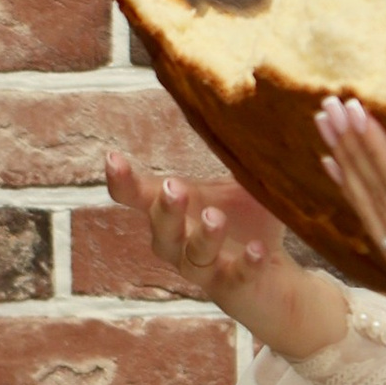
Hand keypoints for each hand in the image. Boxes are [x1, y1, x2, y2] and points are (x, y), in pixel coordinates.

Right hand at [105, 148, 346, 362]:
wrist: (273, 278)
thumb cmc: (245, 223)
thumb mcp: (238, 182)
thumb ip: (233, 151)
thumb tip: (248, 97)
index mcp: (172, 212)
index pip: (136, 197)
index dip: (121, 181)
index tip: (112, 158)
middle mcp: (178, 244)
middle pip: (160, 232)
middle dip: (164, 210)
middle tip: (173, 187)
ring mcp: (204, 269)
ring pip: (192, 257)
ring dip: (202, 237)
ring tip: (215, 217)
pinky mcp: (233, 287)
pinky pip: (235, 278)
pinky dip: (246, 263)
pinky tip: (259, 249)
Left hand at [319, 99, 385, 384]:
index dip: (379, 149)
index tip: (355, 109)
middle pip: (378, 202)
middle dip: (352, 149)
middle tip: (329, 105)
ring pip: (371, 219)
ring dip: (348, 170)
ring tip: (326, 127)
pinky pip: (378, 236)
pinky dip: (359, 200)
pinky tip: (340, 171)